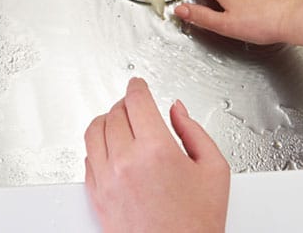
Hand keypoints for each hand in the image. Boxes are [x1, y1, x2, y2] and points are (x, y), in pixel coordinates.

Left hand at [84, 78, 229, 232]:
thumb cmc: (196, 224)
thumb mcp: (214, 170)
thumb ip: (195, 131)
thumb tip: (177, 110)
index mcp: (156, 150)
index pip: (137, 101)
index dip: (137, 86)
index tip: (138, 84)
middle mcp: (126, 161)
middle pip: (115, 113)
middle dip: (126, 104)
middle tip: (135, 105)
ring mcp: (107, 178)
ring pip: (94, 131)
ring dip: (106, 120)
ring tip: (119, 121)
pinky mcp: (96, 195)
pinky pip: (88, 157)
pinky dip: (97, 145)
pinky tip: (109, 147)